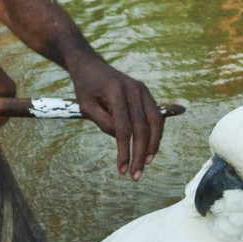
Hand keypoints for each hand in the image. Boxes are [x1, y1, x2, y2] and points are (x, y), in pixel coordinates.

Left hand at [70, 62, 162, 179]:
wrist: (91, 66)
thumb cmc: (86, 88)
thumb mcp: (86, 106)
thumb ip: (103, 122)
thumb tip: (121, 139)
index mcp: (116, 91)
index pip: (124, 128)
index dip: (124, 151)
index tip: (122, 169)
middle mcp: (134, 89)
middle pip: (143, 127)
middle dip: (140, 154)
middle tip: (135, 175)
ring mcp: (143, 90)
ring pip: (156, 122)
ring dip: (153, 146)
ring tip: (145, 164)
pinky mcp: (146, 94)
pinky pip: (156, 117)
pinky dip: (155, 135)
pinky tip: (149, 150)